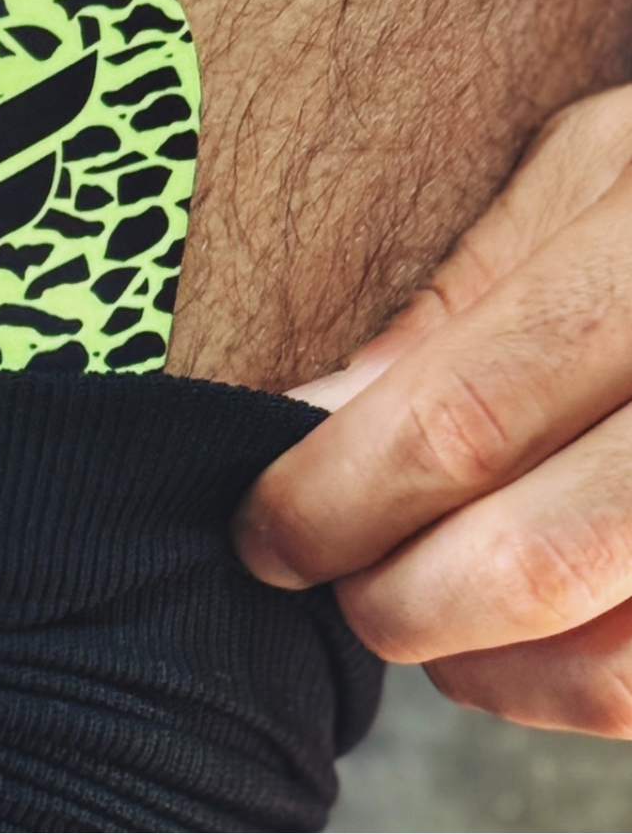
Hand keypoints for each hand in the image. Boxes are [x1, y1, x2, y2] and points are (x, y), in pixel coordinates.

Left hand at [233, 83, 631, 737]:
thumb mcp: (588, 172)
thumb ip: (457, 296)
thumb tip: (319, 412)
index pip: (465, 418)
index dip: (336, 496)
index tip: (263, 527)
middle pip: (535, 560)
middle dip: (386, 593)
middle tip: (312, 568)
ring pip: (612, 664)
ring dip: (467, 659)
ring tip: (398, 599)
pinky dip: (556, 687)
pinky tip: (501, 637)